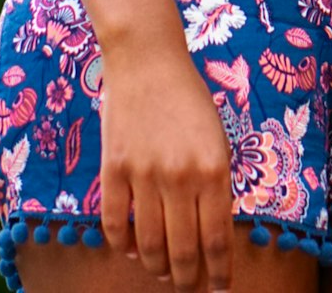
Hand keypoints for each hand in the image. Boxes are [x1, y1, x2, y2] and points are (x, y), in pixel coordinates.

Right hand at [99, 45, 234, 291]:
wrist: (148, 62)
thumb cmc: (189, 101)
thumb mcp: (217, 141)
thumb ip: (215, 187)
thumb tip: (208, 237)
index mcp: (213, 169)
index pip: (216, 240)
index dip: (218, 273)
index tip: (218, 289)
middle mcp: (180, 176)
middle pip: (182, 252)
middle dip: (187, 280)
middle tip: (189, 288)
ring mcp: (144, 174)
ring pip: (148, 246)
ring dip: (156, 268)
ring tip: (162, 271)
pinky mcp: (113, 169)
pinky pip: (115, 225)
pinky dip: (123, 245)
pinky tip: (132, 248)